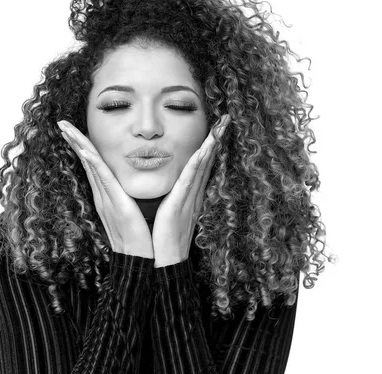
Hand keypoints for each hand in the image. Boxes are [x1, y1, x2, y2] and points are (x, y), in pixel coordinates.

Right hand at [56, 120, 153, 258]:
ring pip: (90, 166)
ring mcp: (107, 199)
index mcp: (109, 196)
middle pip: (87, 162)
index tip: (75, 130)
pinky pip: (102, 180)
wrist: (143, 262)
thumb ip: (132, 197)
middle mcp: (103, 196)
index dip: (83, 146)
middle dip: (75, 140)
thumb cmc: (143, 238)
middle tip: (62, 122)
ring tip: (66, 128)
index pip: (94, 165)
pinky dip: (92, 164)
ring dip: (78, 145)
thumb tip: (134, 186)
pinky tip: (85, 150)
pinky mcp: (116, 205)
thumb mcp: (136, 212)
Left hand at [152, 114, 230, 266]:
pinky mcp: (180, 205)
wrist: (158, 264)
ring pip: (202, 166)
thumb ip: (165, 198)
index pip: (200, 166)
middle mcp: (192, 195)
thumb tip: (161, 188)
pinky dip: (199, 163)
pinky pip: (190, 180)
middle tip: (225, 119)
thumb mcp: (162, 213)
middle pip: (206, 161)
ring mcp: (188, 199)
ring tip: (220, 126)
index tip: (215, 128)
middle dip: (215, 140)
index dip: (208, 146)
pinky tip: (204, 149)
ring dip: (211, 145)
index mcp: (187, 196)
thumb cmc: (156, 241)